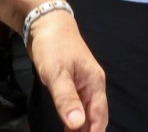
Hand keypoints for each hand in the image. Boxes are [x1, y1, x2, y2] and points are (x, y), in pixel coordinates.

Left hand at [27, 11, 108, 130]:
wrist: (47, 25)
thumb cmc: (54, 47)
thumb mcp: (57, 74)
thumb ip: (67, 100)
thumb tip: (77, 125)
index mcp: (94, 82)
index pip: (99, 115)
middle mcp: (93, 85)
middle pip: (97, 115)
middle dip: (90, 131)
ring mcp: (83, 84)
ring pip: (88, 111)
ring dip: (82, 127)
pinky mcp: (73, 83)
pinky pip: (79, 106)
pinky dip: (75, 119)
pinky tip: (69, 128)